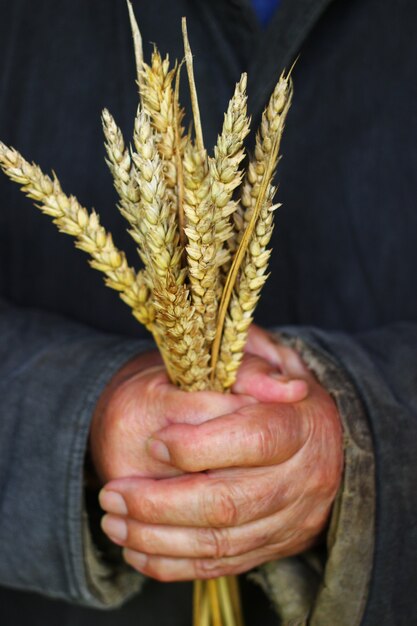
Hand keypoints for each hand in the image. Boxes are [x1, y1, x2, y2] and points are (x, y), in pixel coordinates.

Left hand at [98, 329, 342, 580]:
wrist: (320, 440)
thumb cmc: (275, 394)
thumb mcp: (268, 362)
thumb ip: (255, 364)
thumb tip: (276, 383)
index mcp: (301, 425)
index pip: (254, 439)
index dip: (199, 445)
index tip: (154, 442)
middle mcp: (302, 479)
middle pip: (229, 502)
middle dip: (160, 504)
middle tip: (112, 495)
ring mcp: (290, 520)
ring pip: (219, 542)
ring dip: (156, 538)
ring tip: (113, 522)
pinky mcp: (274, 547)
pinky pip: (221, 567)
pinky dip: (174, 565)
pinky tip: (136, 552)